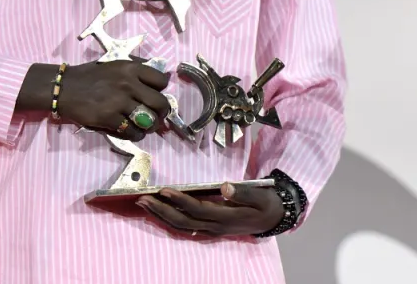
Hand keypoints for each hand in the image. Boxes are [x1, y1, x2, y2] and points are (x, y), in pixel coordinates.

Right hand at [57, 60, 171, 140]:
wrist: (63, 88)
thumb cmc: (91, 76)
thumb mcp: (117, 65)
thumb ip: (138, 69)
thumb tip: (163, 75)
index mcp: (132, 69)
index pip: (162, 81)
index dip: (162, 91)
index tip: (156, 95)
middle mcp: (128, 84)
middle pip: (160, 103)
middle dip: (162, 113)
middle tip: (158, 117)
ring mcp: (118, 102)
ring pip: (149, 120)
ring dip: (150, 126)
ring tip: (146, 127)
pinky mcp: (108, 118)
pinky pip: (132, 131)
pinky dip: (135, 135)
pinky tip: (133, 133)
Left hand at [138, 183, 285, 237]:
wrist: (273, 219)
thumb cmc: (266, 204)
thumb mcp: (261, 196)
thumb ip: (243, 193)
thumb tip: (225, 186)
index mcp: (226, 217)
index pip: (197, 209)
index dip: (180, 200)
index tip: (164, 190)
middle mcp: (215, 227)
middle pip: (183, 221)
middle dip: (161, 211)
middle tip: (142, 199)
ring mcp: (211, 231)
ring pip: (181, 227)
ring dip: (161, 217)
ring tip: (145, 205)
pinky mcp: (210, 230)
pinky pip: (185, 229)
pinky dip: (170, 221)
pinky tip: (160, 214)